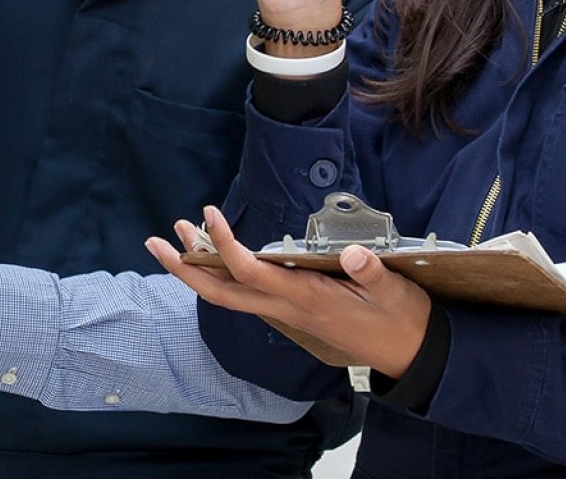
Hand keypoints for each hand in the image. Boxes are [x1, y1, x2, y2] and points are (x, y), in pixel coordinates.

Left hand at [147, 205, 429, 377]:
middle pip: (221, 292)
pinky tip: (219, 257)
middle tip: (155, 241)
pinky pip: (248, 295)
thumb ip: (370, 273)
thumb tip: (356, 257)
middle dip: (185, 268)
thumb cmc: (400, 318)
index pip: (250, 272)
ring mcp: (287, 312)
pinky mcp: (294, 312)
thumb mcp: (393, 291)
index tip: (209, 213)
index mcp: (304, 298)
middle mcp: (286, 308)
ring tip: (179, 236)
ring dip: (200, 268)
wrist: (410, 353)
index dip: (225, 246)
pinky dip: (225, 274)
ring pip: (231, 293)